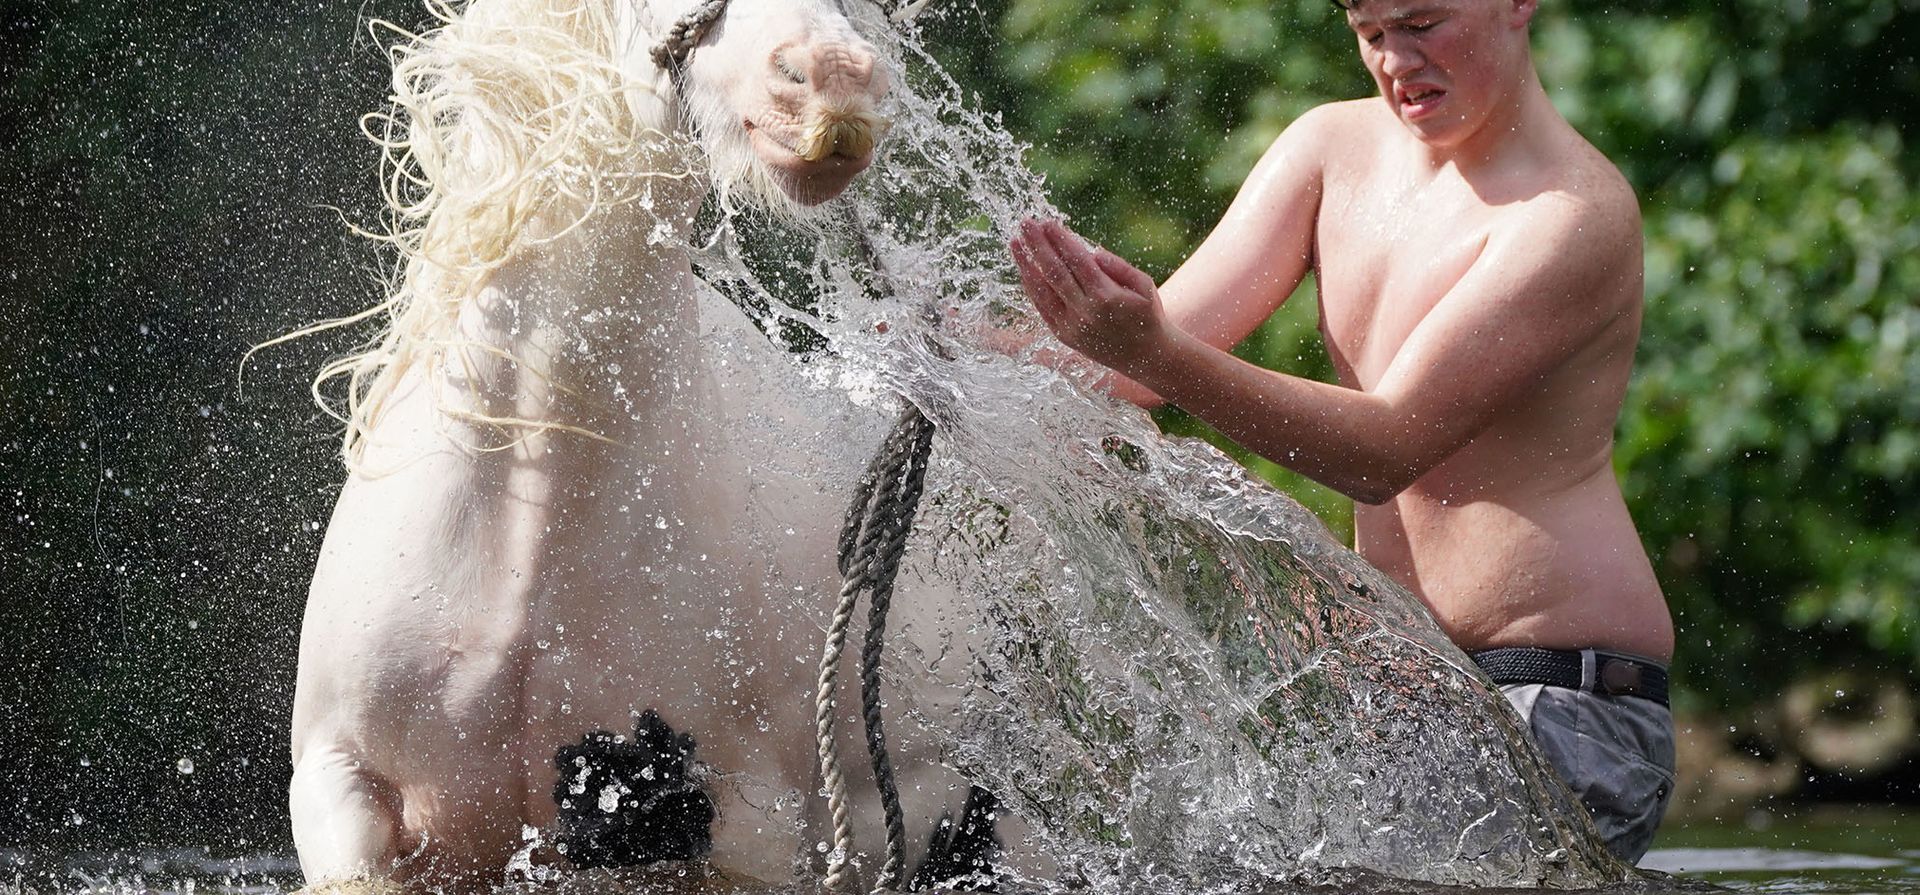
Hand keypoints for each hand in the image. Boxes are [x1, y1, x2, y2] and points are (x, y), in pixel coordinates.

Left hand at [1008, 218, 1168, 373]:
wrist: (1146, 358)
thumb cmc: (1147, 315)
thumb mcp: (1144, 287)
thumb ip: (1120, 267)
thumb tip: (1093, 251)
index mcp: (1107, 297)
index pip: (1077, 261)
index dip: (1061, 240)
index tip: (1048, 222)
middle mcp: (1085, 312)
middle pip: (1055, 272)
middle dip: (1038, 246)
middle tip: (1025, 224)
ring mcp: (1071, 326)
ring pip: (1042, 291)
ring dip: (1026, 265)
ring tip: (1015, 243)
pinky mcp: (1063, 336)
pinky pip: (1042, 307)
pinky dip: (1031, 287)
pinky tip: (1025, 268)